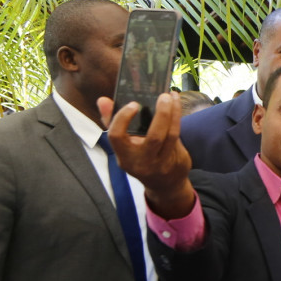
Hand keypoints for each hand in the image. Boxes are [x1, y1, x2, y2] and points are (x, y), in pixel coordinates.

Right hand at [97, 93, 195, 218]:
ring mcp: (162, 163)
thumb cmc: (139, 158)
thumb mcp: (124, 147)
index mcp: (124, 157)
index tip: (133, 104)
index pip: (117, 137)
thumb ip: (112, 122)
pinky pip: (177, 137)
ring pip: (170, 135)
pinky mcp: (177, 161)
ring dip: (174, 113)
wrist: (164, 185)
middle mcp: (142, 162)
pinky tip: (176, 107)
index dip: (122, 119)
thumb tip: (103, 100)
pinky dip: (177, 120)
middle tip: (163, 96)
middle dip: (161, 114)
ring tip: (173, 96)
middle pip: (154, 137)